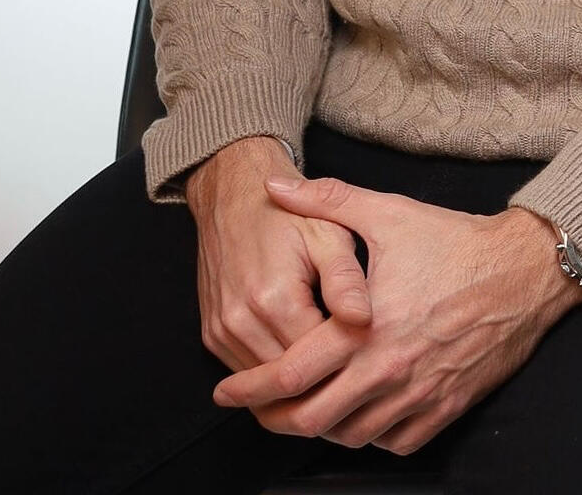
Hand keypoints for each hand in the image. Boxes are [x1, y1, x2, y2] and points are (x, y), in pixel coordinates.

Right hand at [185, 136, 372, 384]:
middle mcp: (240, 322)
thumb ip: (346, 280)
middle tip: (355, 379)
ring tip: (331, 375)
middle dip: (323, 383)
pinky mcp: (212, 334)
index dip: (346, 367)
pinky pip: (246, 372)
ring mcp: (221, 332)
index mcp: (274, 299)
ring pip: (265, 387)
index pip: (317, 363)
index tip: (369, 361)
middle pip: (289, 383)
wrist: (233, 194)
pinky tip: (299, 363)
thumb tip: (364, 320)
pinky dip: (272, 373)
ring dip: (296, 386)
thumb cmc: (287, 216)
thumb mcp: (328, 235)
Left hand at [214, 173, 581, 454]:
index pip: (293, 374)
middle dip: (276, 420)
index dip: (251, 388)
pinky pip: (395, 443)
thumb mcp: (387, 212)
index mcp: (368, 326)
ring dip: (321, 428)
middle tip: (257, 410)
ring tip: (303, 409)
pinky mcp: (446, 408)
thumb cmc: (453, 241)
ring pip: (352, 437)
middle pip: (314, 420)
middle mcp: (389, 370)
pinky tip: (357, 415)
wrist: (523, 271)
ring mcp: (419, 395)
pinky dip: (368, 436)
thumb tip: (275, 187)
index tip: (226, 391)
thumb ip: (326, 200)